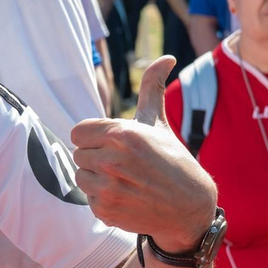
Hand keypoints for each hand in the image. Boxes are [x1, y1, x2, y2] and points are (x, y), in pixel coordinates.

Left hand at [70, 56, 217, 249]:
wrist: (189, 208)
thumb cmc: (173, 160)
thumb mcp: (159, 123)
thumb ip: (152, 88)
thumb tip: (167, 57)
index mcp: (122, 134)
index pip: (78, 132)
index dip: (93, 137)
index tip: (111, 143)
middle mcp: (112, 160)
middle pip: (78, 154)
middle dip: (96, 156)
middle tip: (124, 163)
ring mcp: (108, 188)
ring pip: (81, 176)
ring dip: (96, 177)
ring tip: (124, 179)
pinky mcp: (106, 210)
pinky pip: (88, 198)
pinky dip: (103, 198)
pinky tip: (126, 196)